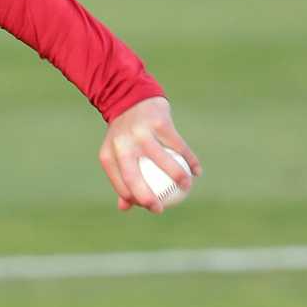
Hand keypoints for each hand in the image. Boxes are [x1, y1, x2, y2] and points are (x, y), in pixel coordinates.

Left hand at [99, 95, 200, 213]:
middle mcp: (122, 144)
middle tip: (160, 209)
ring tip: (186, 187)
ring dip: (177, 177)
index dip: (133, 199)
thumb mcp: (116, 154)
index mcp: (108, 154)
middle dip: (146, 197)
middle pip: (133, 176)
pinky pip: (179, 146)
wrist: (132, 97)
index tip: (151, 207)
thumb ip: (121, 179)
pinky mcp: (160, 122)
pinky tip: (197, 171)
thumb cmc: (125, 133)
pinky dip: (190, 160)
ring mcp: (141, 132)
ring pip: (162, 160)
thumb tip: (125, 207)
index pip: (120, 183)